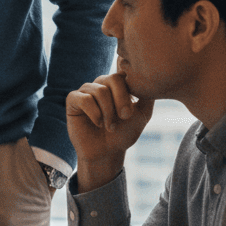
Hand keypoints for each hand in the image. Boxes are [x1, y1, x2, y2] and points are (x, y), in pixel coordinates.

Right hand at [66, 71, 153, 191]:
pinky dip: (94, 113)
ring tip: (110, 126)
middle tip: (125, 117)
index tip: (133, 106)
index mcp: (116, 84)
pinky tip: (98, 123)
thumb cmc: (124, 133)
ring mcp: (86, 91)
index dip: (131, 88)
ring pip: (99, 90)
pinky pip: (84, 99)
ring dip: (108, 111)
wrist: (107, 152)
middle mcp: (100, 83)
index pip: (124, 73)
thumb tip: (152, 82)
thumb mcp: (142, 114)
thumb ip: (147, 97)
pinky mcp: (72, 100)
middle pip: (112, 79)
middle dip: (122, 100)